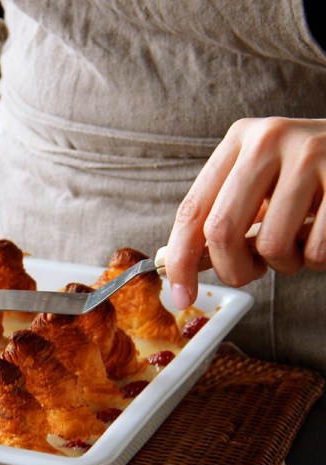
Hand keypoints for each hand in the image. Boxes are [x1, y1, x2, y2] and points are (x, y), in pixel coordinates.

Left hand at [163, 117, 325, 308]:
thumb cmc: (309, 175)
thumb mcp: (262, 179)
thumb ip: (224, 214)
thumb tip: (182, 267)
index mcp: (239, 140)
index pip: (191, 210)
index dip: (180, 260)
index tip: (180, 295)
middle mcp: (269, 140)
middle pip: (221, 230)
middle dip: (230, 269)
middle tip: (247, 274)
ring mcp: (310, 156)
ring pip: (271, 245)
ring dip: (282, 264)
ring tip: (297, 245)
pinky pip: (315, 249)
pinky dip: (316, 260)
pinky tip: (323, 237)